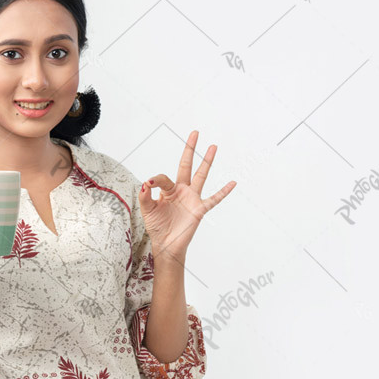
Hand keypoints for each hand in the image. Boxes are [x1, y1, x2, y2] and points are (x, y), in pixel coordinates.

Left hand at [139, 130, 235, 259]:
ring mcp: (192, 198)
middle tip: (195, 133)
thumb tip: (145, 183)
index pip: (164, 178)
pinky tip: (233, 183)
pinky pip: (214, 199)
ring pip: (201, 176)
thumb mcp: (147, 211)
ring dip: (207, 161)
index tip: (148, 185)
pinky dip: (223, 192)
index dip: (156, 180)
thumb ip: (145, 197)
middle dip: (190, 149)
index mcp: (168, 190)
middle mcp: (181, 190)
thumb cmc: (157, 227)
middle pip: (186, 165)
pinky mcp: (199, 209)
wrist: (166, 245)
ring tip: (213, 146)